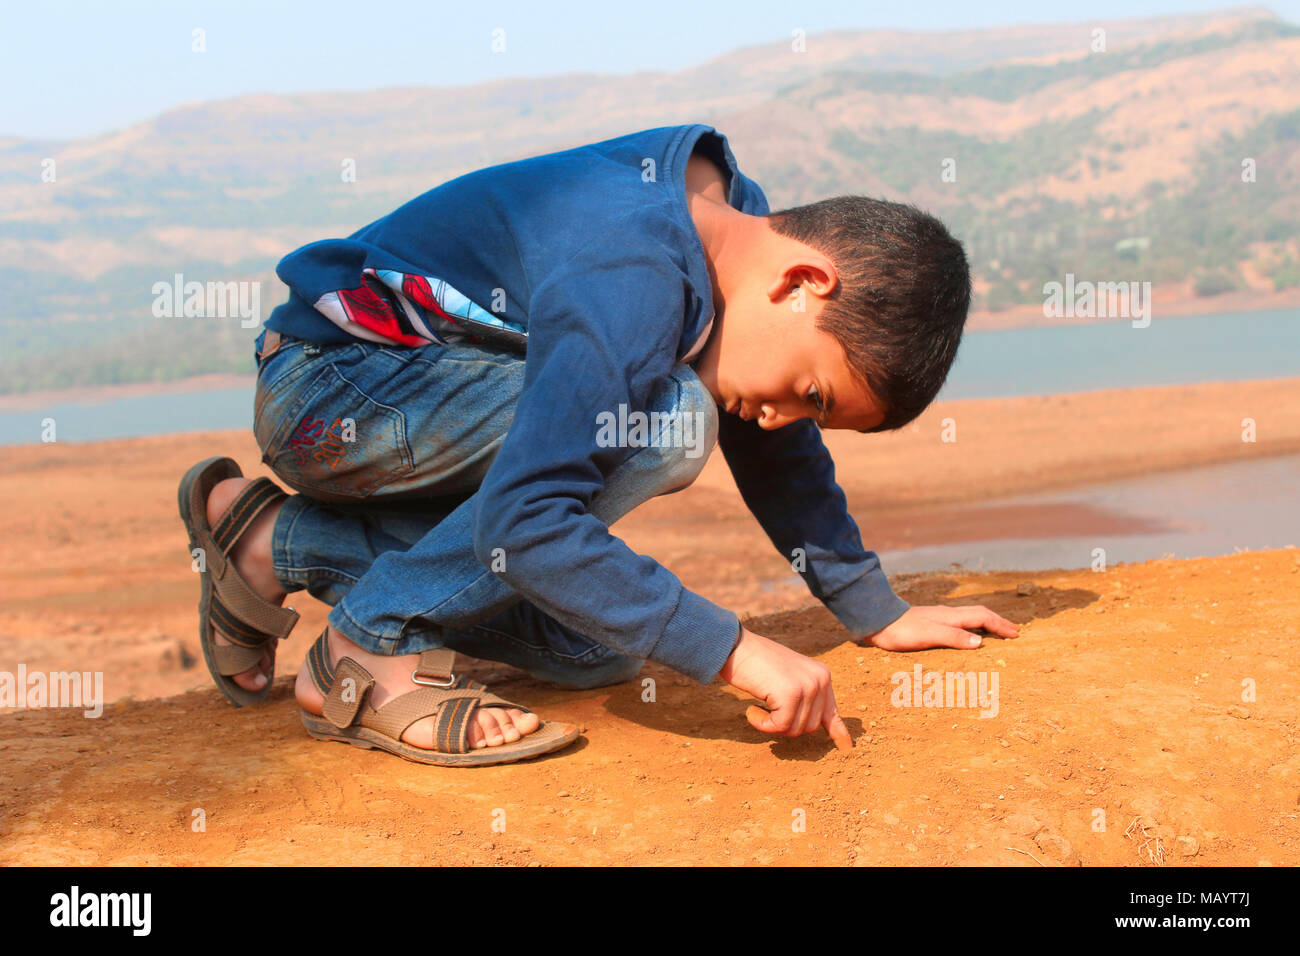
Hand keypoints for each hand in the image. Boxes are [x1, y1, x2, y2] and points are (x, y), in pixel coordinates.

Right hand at [718, 627, 852, 749]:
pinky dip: (762, 724)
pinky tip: (751, 709)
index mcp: (822, 675)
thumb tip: (816, 725)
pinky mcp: (791, 694)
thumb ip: (804, 698)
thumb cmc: (755, 663)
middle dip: (786, 724)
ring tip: (759, 704)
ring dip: (772, 724)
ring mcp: (807, 686)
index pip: (832, 712)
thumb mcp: (788, 679)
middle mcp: (820, 679)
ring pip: (795, 729)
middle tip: (766, 708)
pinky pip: (780, 726)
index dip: (838, 732)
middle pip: (810, 727)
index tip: (846, 747)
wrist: (735, 646)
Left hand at [863, 605, 1018, 650]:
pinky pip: (959, 622)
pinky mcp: (930, 622)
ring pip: (970, 616)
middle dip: (998, 622)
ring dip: (987, 623)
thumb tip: (981, 642)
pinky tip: (967, 633)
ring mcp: (938, 617)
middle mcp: (947, 614)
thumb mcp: (929, 635)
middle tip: (1014, 632)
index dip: (1000, 626)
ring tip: (997, 631)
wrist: (877, 622)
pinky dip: (972, 626)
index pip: (982, 618)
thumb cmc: (902, 631)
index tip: (1016, 635)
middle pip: (979, 614)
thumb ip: (954, 637)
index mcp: (950, 616)